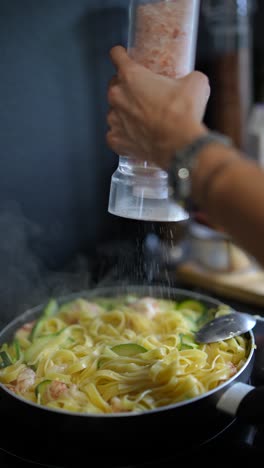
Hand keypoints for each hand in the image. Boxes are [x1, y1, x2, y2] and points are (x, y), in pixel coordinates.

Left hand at [106, 46, 209, 168]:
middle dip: (126, 88)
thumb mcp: (194, 83)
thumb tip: (191, 80)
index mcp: (131, 76)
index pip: (117, 56)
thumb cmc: (184, 113)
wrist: (180, 145)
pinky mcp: (115, 140)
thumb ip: (187, 77)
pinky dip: (124, 135)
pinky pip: (115, 135)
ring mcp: (114, 120)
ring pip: (115, 111)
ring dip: (125, 113)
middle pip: (114, 85)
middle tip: (143, 94)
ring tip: (144, 119)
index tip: (122, 56)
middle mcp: (117, 97)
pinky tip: (136, 136)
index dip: (121, 55)